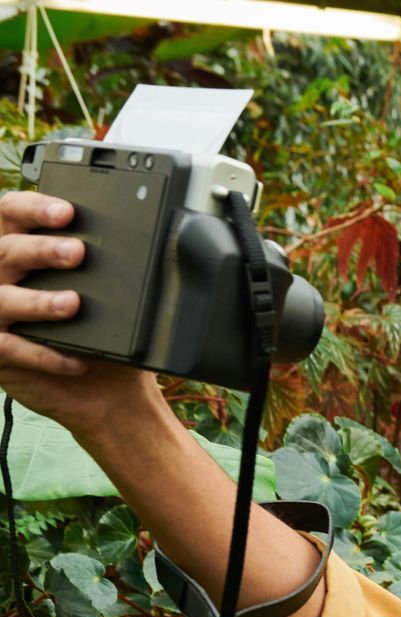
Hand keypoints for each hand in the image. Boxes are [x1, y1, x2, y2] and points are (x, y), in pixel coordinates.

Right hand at [0, 191, 161, 437]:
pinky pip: (12, 350)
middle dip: (40, 249)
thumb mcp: (108, 295)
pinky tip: (77, 360)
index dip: (33, 208)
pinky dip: (45, 355)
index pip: (12, 214)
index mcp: (19, 252)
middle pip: (5, 251)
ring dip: (38, 301)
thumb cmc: (105, 333)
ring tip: (73, 303)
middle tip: (76, 252)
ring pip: (2, 300)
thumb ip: (106, 265)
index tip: (67, 212)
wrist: (106, 390)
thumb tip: (151, 242)